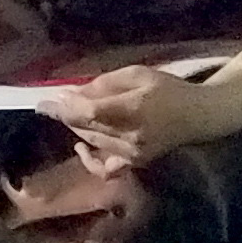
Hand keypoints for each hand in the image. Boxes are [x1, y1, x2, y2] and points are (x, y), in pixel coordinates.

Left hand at [45, 64, 216, 168]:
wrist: (198, 116)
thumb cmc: (169, 89)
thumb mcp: (137, 74)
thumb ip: (104, 84)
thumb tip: (72, 93)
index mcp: (133, 109)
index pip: (88, 112)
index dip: (63, 108)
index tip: (43, 101)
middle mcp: (131, 136)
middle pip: (86, 128)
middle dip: (66, 114)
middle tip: (54, 101)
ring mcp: (133, 154)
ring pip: (92, 142)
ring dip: (76, 128)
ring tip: (71, 112)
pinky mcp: (135, 163)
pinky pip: (105, 168)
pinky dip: (89, 159)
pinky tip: (82, 145)